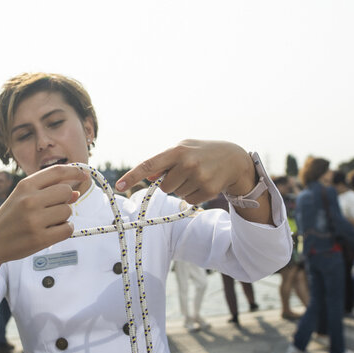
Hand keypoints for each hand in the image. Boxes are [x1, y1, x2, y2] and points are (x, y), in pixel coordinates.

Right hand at [0, 164, 87, 269]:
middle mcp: (30, 200)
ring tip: (48, 222)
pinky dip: (64, 230)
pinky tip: (52, 231)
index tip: (83, 174)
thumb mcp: (23, 197)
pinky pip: (67, 229)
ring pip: (68, 211)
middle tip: (54, 208)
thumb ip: (48, 191)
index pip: (57, 172)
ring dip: (63, 217)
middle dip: (66, 199)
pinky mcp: (40, 238)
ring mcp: (34, 220)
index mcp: (25, 186)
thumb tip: (76, 192)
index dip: (75, 171)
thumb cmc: (10, 217)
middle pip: (66, 191)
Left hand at [115, 140, 253, 204]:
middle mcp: (187, 164)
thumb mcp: (182, 149)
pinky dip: (193, 195)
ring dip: (182, 188)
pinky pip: (188, 200)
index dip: (133, 175)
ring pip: (175, 194)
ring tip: (196, 176)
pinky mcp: (208, 191)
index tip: (119, 185)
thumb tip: (148, 175)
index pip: (149, 164)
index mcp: (177, 151)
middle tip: (184, 172)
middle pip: (163, 187)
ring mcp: (199, 178)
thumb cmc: (201, 152)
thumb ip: (162, 162)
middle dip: (169, 183)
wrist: (234, 159)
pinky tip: (203, 183)